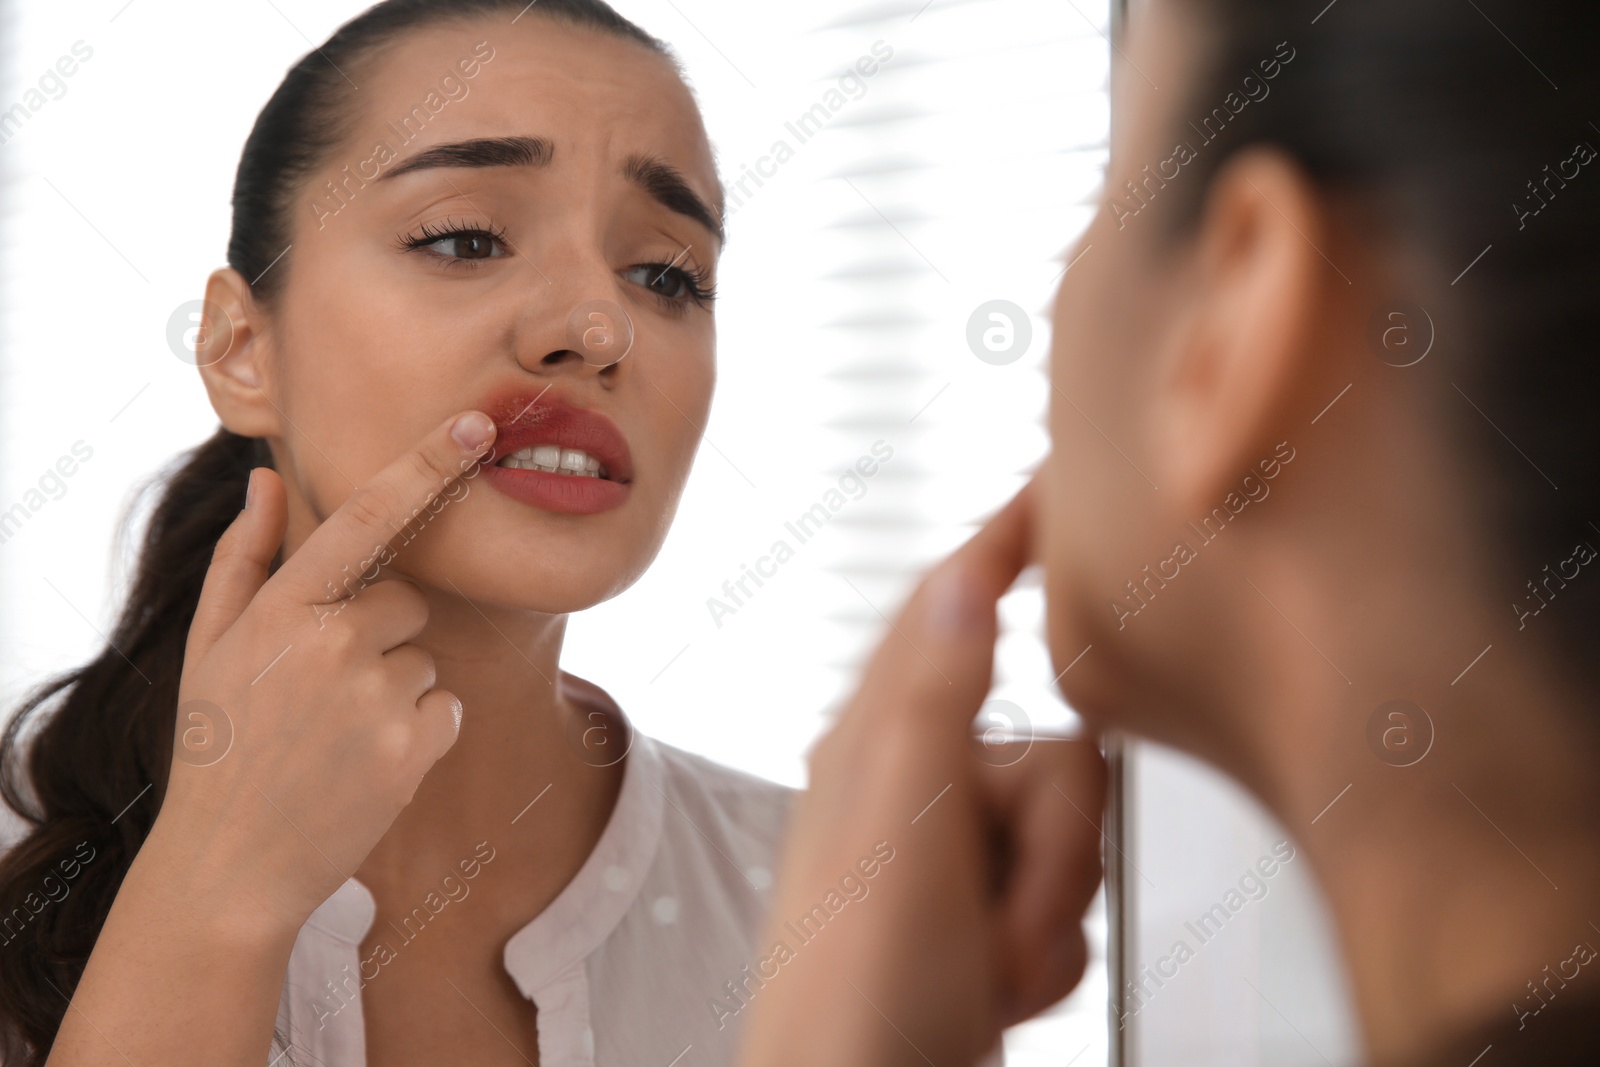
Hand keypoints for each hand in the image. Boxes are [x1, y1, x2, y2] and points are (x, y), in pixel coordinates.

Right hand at [153, 411, 496, 932]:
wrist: (230, 865)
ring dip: (395, 689)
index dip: (424, 466)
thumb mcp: (211, 647)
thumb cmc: (219, 745)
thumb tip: (268, 478)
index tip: (472, 426)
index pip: (366, 517)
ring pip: (425, 658)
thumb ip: (243, 558)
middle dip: (379, 634)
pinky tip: (366, 763)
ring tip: (334, 736)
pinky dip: (420, 731)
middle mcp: (333, 642)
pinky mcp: (413, 746)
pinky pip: (446, 706)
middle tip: (321, 693)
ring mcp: (376, 696)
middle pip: (406, 601)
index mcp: (282, 608)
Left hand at [737, 477, 1106, 1066]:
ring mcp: (952, 859)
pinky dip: (1046, 953)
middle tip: (998, 901)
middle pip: (1059, 750)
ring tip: (982, 956)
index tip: (1053, 486)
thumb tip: (963, 571)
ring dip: (1047, 909)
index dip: (1006, 549)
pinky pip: (1069, 902)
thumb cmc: (850, 986)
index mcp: (883, 743)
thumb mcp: (900, 820)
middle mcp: (917, 790)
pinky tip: (989, 983)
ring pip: (1076, 834)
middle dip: (1054, 845)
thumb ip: (936, 692)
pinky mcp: (981, 917)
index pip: (952, 611)